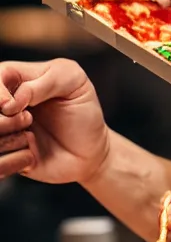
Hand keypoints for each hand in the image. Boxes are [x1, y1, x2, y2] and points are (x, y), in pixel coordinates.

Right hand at [0, 60, 109, 184]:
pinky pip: (0, 162)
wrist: (92, 151)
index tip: (10, 107)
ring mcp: (6, 131)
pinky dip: (13, 161)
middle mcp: (7, 105)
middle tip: (28, 120)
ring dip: (8, 140)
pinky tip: (31, 157)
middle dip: (4, 119)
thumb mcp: (73, 82)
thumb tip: (10, 102)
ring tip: (30, 139)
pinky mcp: (8, 157)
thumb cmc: (84, 112)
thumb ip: (43, 83)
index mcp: (21, 79)